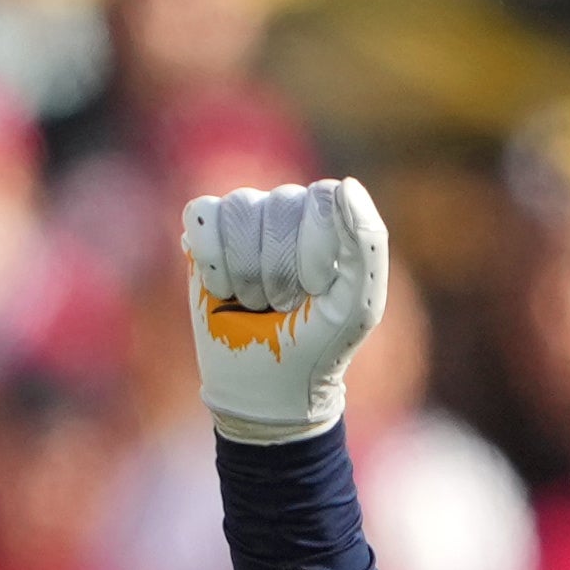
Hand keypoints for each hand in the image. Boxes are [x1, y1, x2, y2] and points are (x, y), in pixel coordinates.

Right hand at [181, 179, 391, 445]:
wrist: (268, 384)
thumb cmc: (320, 343)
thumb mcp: (359, 304)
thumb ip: (367, 243)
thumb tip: (346, 185)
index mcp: (332, 218)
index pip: (322, 198)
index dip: (313, 250)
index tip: (316, 291)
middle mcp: (289, 210)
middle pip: (279, 204)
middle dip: (280, 268)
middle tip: (285, 304)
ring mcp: (246, 218)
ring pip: (239, 209)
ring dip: (247, 271)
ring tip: (257, 302)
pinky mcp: (206, 232)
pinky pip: (202, 215)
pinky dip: (212, 261)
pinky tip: (224, 290)